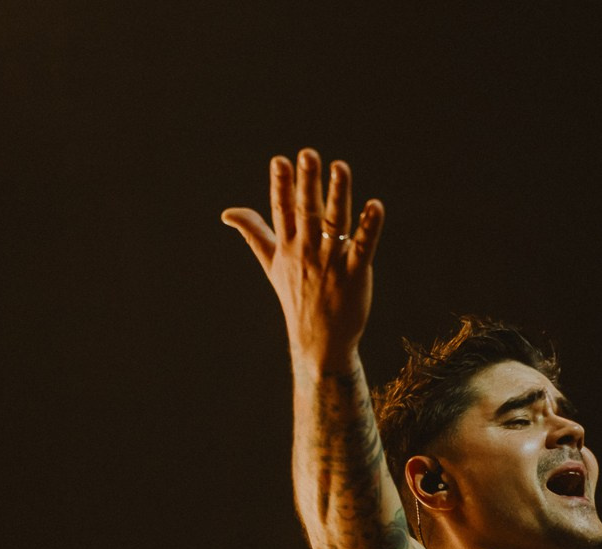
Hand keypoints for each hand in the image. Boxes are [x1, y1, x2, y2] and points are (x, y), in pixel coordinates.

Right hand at [221, 148, 385, 374]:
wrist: (319, 341)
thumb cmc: (295, 296)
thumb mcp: (271, 263)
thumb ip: (254, 232)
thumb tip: (227, 213)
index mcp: (287, 246)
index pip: (282, 210)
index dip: (281, 185)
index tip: (280, 160)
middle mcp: (307, 251)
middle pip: (307, 212)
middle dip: (307, 184)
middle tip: (308, 154)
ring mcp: (332, 263)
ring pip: (335, 224)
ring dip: (339, 195)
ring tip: (340, 166)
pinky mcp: (356, 274)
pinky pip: (363, 247)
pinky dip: (369, 227)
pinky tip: (375, 206)